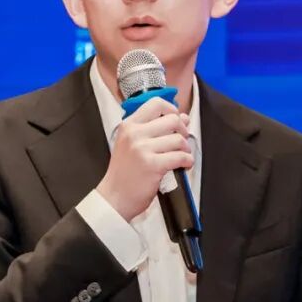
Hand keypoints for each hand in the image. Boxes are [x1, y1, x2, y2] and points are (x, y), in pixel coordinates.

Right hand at [96, 96, 192, 220]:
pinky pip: (180, 157)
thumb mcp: (132, 144)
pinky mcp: (152, 165)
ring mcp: (143, 149)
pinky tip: (183, 165)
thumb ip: (156, 129)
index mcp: (129, 126)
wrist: (114, 197)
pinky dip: (187, 161)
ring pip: (179, 139)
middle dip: (183, 130)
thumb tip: (183, 117)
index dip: (172, 110)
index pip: (156, 103)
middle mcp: (135, 134)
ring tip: (181, 156)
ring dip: (185, 149)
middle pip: (172, 119)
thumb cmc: (124, 173)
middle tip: (181, 141)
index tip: (176, 121)